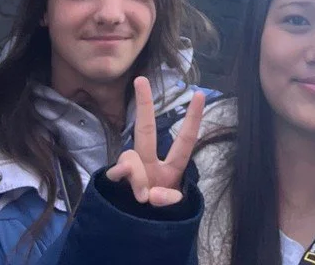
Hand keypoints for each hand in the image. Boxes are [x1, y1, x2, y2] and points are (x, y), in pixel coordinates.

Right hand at [106, 77, 204, 206]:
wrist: (134, 235)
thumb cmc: (157, 218)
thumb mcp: (170, 209)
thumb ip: (166, 199)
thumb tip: (150, 193)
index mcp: (171, 168)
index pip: (185, 140)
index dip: (193, 118)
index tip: (200, 94)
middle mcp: (150, 165)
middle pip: (146, 131)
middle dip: (144, 106)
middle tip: (141, 80)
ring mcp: (132, 173)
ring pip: (131, 158)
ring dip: (137, 175)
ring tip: (143, 196)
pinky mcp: (114, 183)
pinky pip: (117, 173)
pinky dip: (125, 180)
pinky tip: (133, 194)